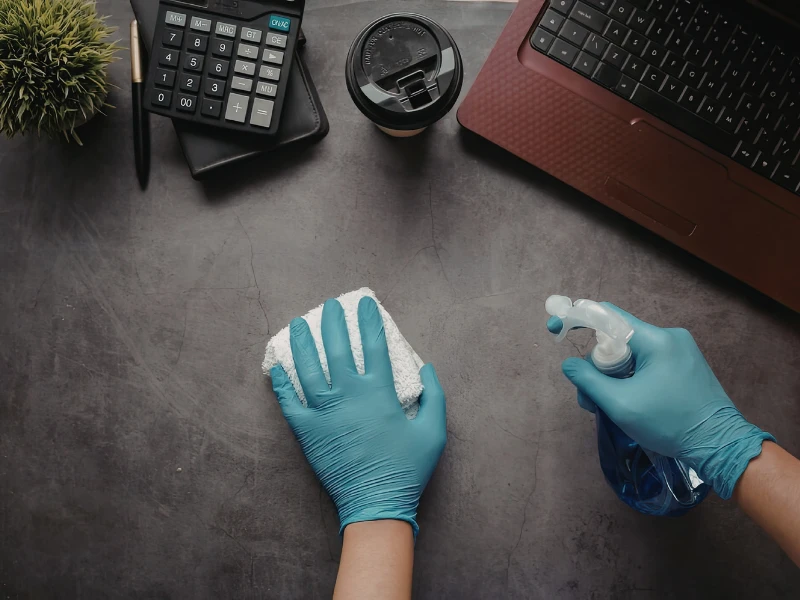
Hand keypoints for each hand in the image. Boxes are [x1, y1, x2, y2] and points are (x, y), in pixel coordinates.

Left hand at [271, 297, 446, 534]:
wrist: (376, 505)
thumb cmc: (407, 469)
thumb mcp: (433, 432)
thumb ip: (434, 397)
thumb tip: (428, 368)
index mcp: (379, 393)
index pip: (374, 345)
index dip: (369, 320)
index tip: (364, 303)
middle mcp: (349, 395)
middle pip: (338, 348)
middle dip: (333, 322)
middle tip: (329, 306)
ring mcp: (324, 413)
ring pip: (308, 368)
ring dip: (303, 343)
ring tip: (298, 324)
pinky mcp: (307, 432)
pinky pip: (289, 402)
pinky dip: (281, 384)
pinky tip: (277, 367)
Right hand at [547, 304, 773, 499]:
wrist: (719, 445)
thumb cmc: (669, 424)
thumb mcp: (620, 404)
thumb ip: (589, 381)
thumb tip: (568, 365)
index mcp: (656, 340)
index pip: (608, 315)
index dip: (577, 318)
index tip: (555, 328)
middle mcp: (669, 337)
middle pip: (617, 340)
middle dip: (597, 367)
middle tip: (590, 399)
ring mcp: (680, 351)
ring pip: (631, 355)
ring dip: (613, 377)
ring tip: (608, 408)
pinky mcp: (685, 365)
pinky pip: (647, 363)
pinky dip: (631, 379)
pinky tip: (629, 402)